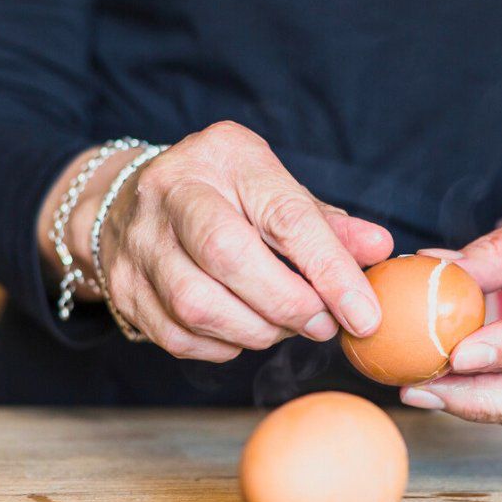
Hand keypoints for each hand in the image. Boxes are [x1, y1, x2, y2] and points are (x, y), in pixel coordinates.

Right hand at [42, 122, 391, 360]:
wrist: (132, 201)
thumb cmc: (226, 195)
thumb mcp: (277, 190)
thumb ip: (327, 225)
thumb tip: (379, 249)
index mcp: (224, 155)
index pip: (285, 216)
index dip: (330, 270)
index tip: (364, 314)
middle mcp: (171, 190)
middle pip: (229, 256)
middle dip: (288, 304)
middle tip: (323, 325)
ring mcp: (138, 240)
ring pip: (197, 304)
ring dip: (256, 330)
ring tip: (285, 327)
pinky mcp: (122, 287)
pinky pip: (177, 336)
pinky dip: (222, 346)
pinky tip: (245, 332)